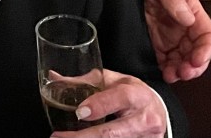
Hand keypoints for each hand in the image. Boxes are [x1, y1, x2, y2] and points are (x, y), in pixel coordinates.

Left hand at [51, 69, 166, 137]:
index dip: (100, 106)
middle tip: (59, 137)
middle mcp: (144, 119)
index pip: (120, 99)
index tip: (80, 112)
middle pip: (112, 132)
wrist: (156, 110)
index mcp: (137, 95)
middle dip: (83, 137)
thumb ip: (84, 81)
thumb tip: (54, 77)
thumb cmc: (132, 92)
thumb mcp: (112, 80)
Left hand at [132, 0, 210, 81]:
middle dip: (193, 65)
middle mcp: (180, 22)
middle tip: (183, 73)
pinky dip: (165, 68)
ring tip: (171, 75)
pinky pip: (163, 58)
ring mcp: (166, 32)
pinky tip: (162, 73)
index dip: (206, 49)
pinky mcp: (151, 39)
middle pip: (196, 50)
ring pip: (181, 58)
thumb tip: (187, 17)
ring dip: (180, 70)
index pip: (206, 33)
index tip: (197, 60)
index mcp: (188, 7)